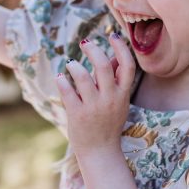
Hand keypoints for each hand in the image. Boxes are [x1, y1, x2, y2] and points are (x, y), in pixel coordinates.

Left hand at [55, 34, 135, 156]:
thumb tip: (114, 56)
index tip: (113, 36)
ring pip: (82, 76)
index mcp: (123, 94)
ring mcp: (93, 107)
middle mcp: (109, 99)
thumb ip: (116, 79)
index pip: (127, 65)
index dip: (121, 48)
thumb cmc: (109, 122)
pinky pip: (67, 91)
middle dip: (93, 50)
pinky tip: (61, 77)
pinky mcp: (77, 114)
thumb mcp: (119, 101)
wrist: (100, 152)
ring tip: (70, 64)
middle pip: (102, 66)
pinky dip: (62, 80)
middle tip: (85, 43)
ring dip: (73, 65)